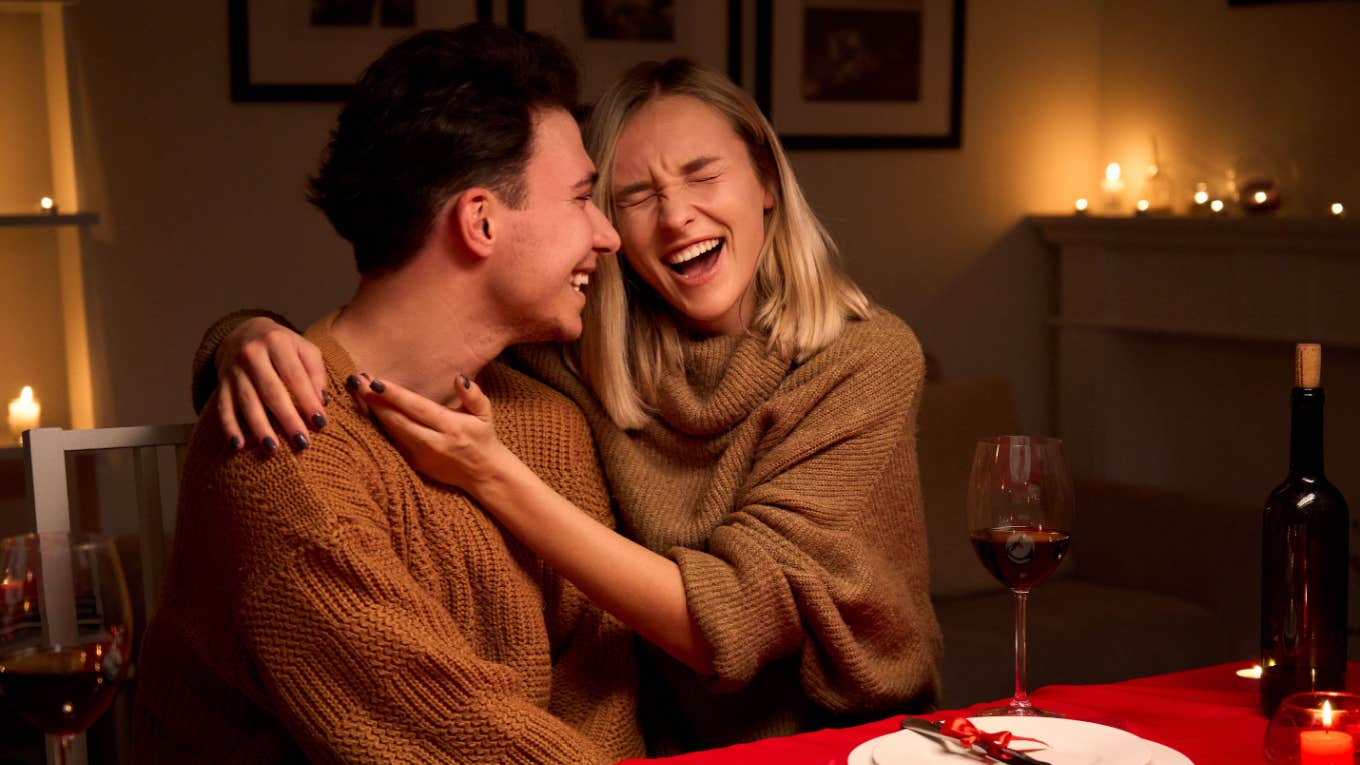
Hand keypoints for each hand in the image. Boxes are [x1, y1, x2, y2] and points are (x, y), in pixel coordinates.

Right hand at [212, 317, 326, 452]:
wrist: (245, 331)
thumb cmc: (283, 346)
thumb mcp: (304, 349)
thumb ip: (316, 372)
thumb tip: (321, 401)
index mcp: (277, 341)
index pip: (295, 375)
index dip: (307, 400)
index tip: (320, 423)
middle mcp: (252, 353)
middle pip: (271, 391)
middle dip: (287, 419)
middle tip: (302, 442)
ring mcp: (234, 368)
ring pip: (247, 401)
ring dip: (259, 427)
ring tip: (273, 448)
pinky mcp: (221, 381)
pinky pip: (223, 407)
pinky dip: (229, 427)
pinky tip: (238, 444)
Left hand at [358, 375, 512, 496]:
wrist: (483, 474)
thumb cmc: (483, 437)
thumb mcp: (485, 414)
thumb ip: (473, 395)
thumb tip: (458, 378)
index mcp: (451, 427)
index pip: (417, 408)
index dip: (394, 396)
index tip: (374, 382)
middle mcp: (434, 443)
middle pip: (397, 420)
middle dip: (374, 401)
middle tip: (356, 380)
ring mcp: (421, 456)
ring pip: (391, 431)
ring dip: (373, 411)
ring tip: (358, 390)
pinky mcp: (414, 464)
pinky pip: (394, 441)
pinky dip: (380, 425)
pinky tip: (369, 409)